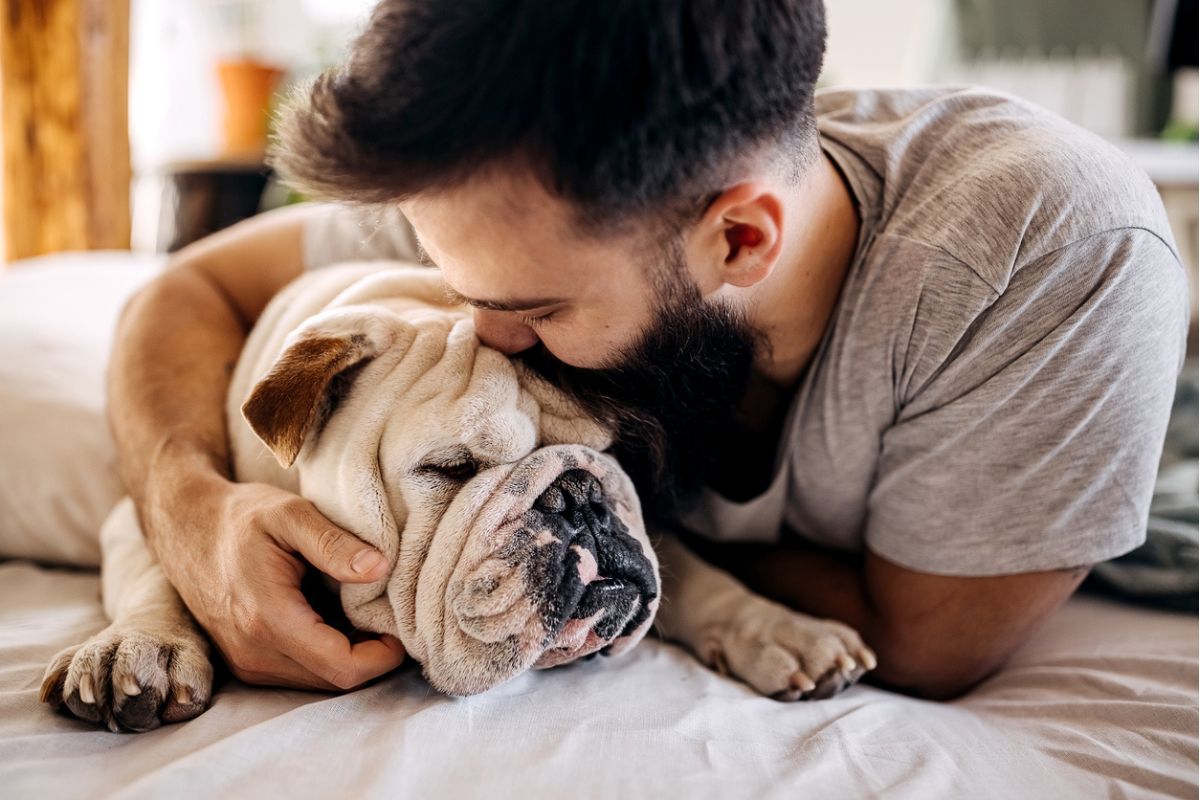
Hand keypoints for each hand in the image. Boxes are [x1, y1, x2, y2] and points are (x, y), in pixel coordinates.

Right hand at [151, 478, 405, 690]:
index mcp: (267, 619)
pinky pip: (299, 672)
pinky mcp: (244, 661)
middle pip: (334, 681)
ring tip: (365, 615)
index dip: (382, 656)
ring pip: (318, 680)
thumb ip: (334, 543)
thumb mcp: (291, 514)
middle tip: (390, 617)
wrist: (185, 525)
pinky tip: (337, 619)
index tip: (400, 625)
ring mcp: (245, 662)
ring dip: (349, 656)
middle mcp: (253, 652)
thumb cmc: (240, 516)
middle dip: (371, 657)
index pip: (342, 667)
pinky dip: (326, 654)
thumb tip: (380, 569)